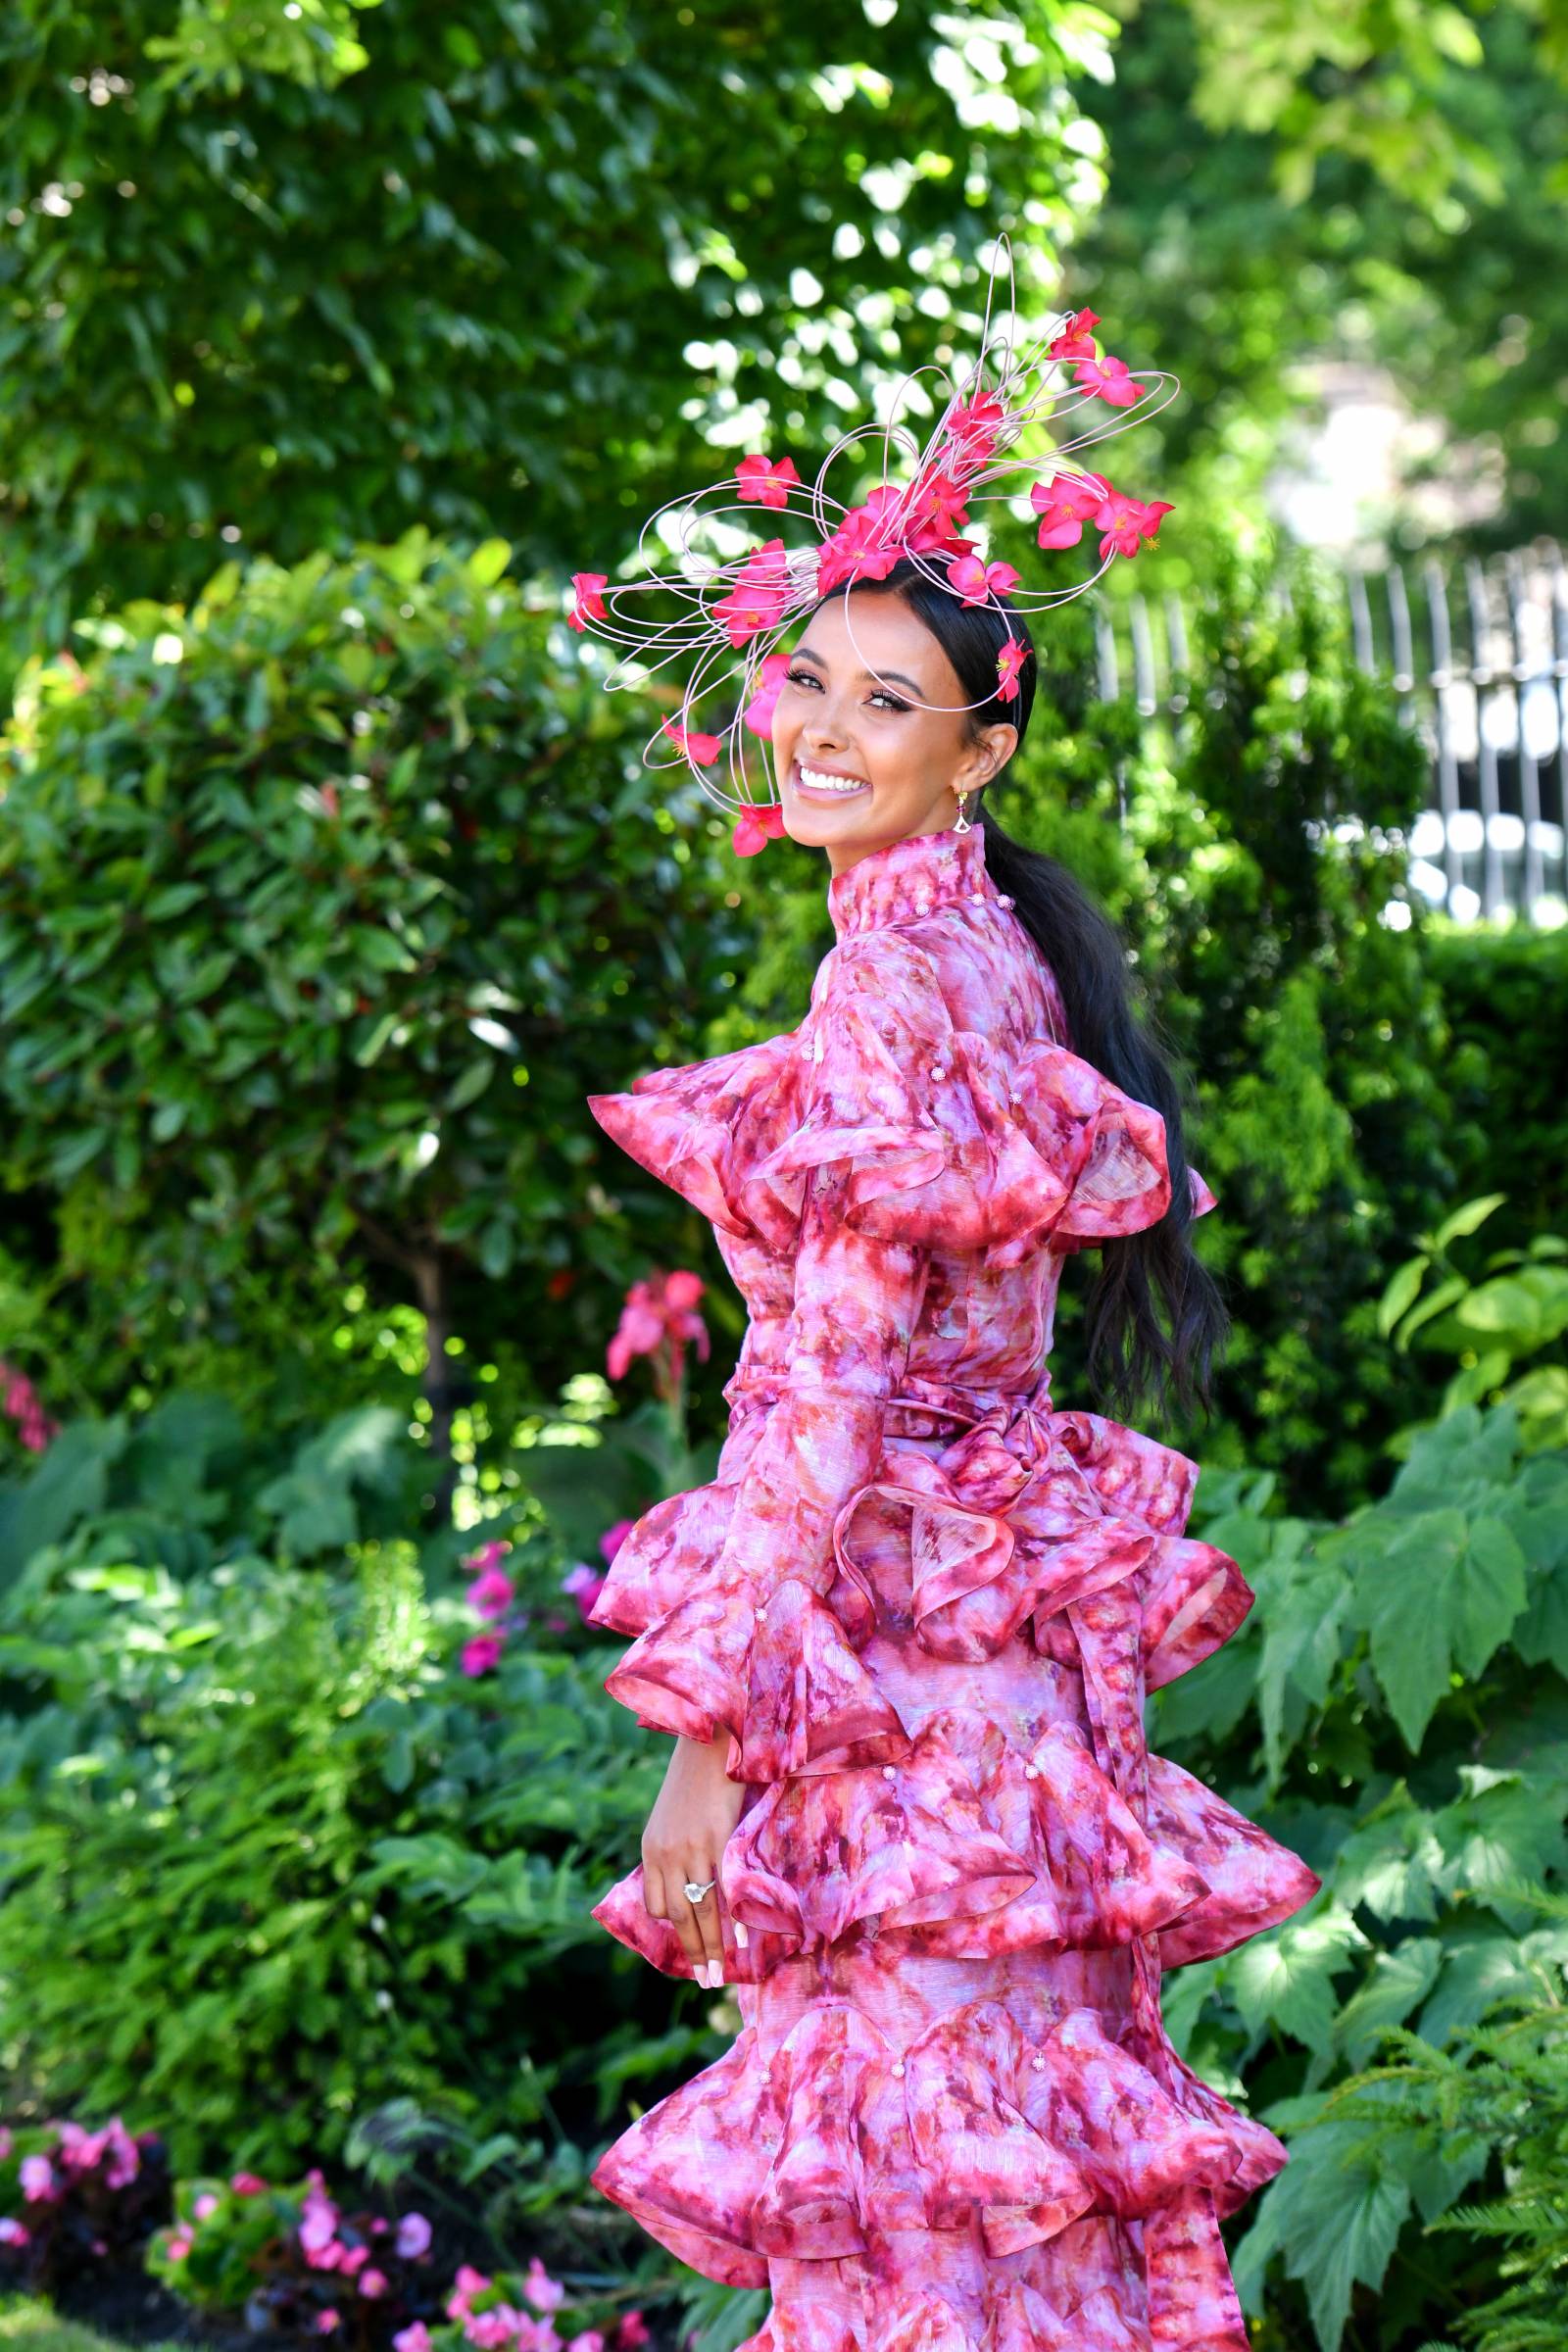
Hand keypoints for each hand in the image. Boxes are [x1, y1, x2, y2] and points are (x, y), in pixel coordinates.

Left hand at [642, 1729, 745, 1986]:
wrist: (710, 1738)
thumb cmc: (696, 1777)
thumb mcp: (672, 1817)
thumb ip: (676, 1850)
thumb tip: (694, 1882)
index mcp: (651, 1849)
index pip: (656, 1904)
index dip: (674, 1926)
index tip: (689, 1943)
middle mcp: (666, 1854)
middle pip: (680, 1915)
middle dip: (694, 1950)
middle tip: (707, 1979)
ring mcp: (692, 1849)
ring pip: (702, 1910)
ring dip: (713, 1946)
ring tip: (721, 1971)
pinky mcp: (717, 1840)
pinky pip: (724, 1891)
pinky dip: (732, 1920)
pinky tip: (739, 1940)